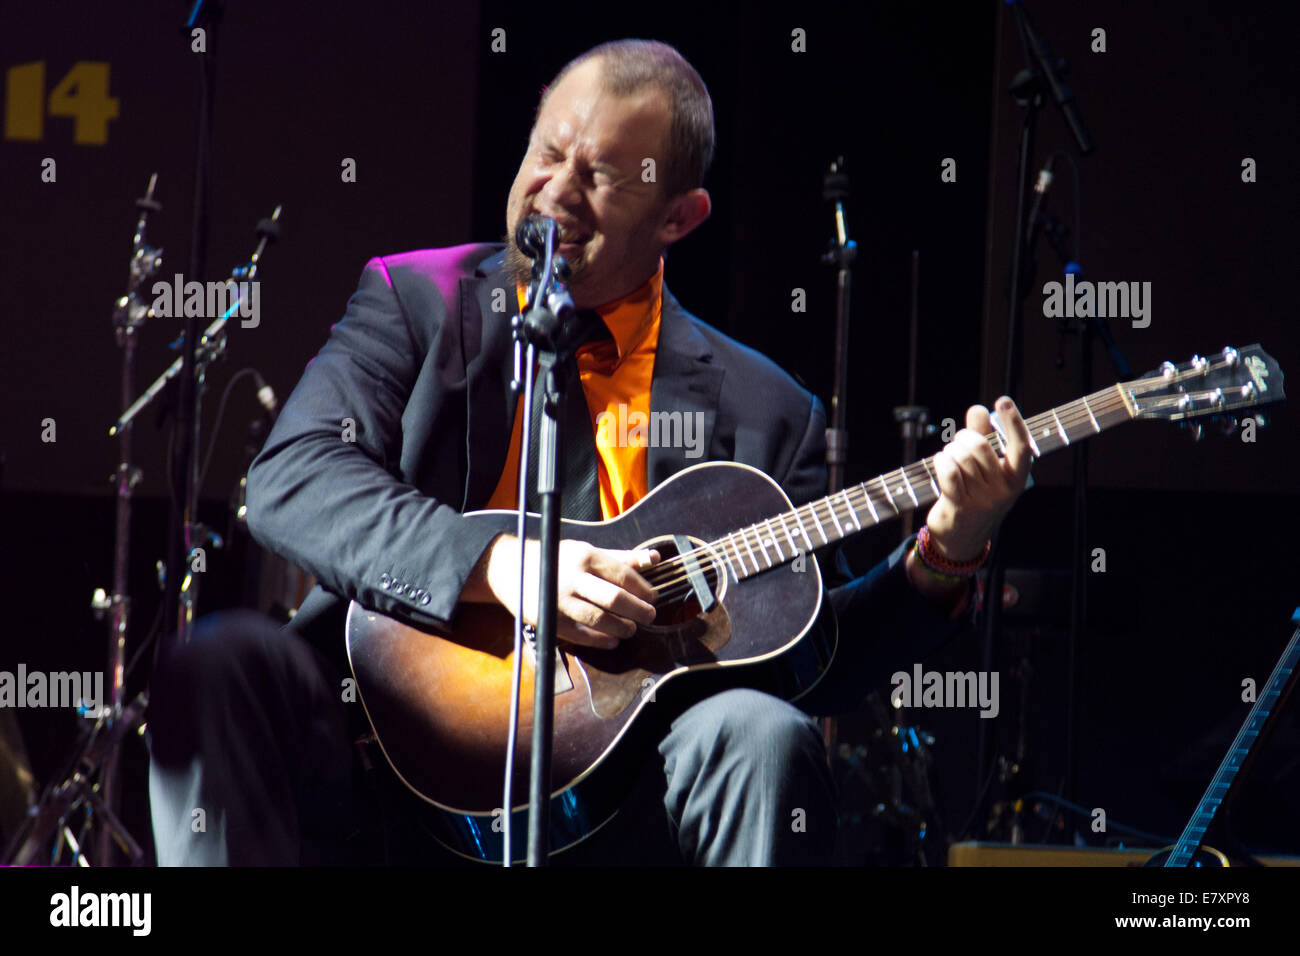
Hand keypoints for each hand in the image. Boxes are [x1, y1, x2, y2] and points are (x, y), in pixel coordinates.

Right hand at [483, 536, 659, 649]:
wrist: (511, 569)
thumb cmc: (558, 559)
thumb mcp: (588, 551)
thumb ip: (622, 557)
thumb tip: (655, 558)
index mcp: (585, 556)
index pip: (623, 575)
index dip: (643, 589)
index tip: (653, 597)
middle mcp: (572, 578)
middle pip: (614, 599)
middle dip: (638, 611)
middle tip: (649, 616)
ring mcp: (559, 601)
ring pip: (599, 620)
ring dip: (622, 628)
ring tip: (631, 629)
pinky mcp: (549, 620)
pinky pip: (580, 636)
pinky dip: (600, 641)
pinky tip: (612, 641)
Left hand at [925, 396, 1031, 560]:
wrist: (962, 536)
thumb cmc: (975, 493)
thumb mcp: (985, 467)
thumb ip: (982, 436)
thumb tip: (978, 409)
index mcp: (1017, 478)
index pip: (1021, 447)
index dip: (1014, 422)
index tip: (1003, 400)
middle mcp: (1003, 490)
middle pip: (979, 446)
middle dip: (963, 437)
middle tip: (959, 442)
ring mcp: (983, 499)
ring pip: (961, 457)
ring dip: (950, 451)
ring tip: (950, 457)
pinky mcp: (960, 506)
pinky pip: (948, 471)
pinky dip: (941, 461)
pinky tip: (941, 462)